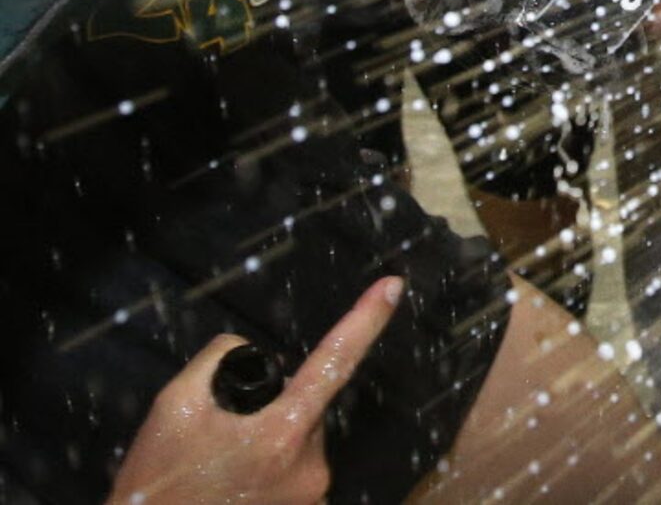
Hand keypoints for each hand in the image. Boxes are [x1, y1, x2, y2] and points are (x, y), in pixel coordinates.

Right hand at [106, 277, 401, 504]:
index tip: (394, 287)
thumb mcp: (176, 405)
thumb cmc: (157, 485)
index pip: (336, 361)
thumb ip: (222, 359)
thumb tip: (250, 353)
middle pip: (307, 409)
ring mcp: (310, 499)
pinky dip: (270, 474)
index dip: (367, 320)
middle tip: (222, 440)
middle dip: (275, 409)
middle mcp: (311, 467)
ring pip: (301, 444)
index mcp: (283, 433)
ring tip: (222, 471)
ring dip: (272, 445)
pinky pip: (295, 476)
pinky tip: (234, 488)